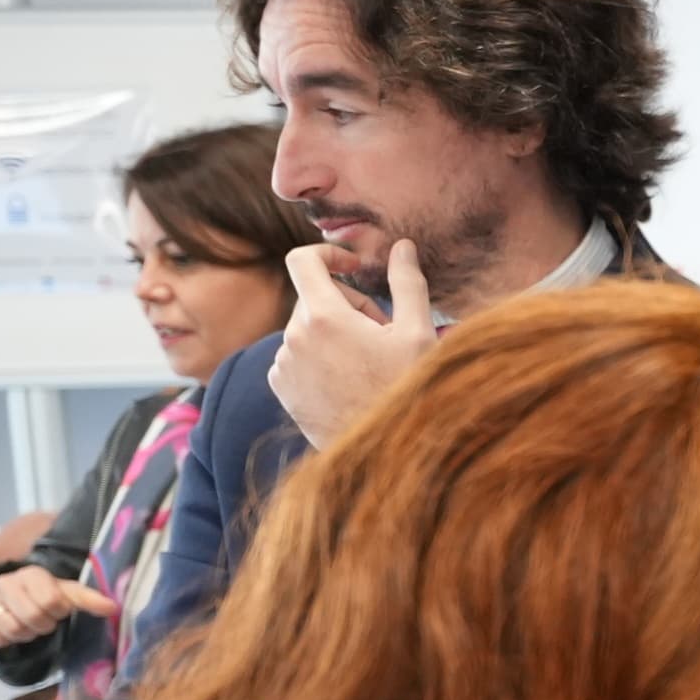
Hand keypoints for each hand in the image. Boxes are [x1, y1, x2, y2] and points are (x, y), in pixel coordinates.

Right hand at [0, 573, 112, 650]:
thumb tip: (112, 607)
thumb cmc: (42, 596)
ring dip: (25, 634)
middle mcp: (5, 583)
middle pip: (32, 616)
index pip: (52, 600)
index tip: (59, 610)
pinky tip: (9, 631)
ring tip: (27, 626)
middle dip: (43, 625)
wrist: (6, 600)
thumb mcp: (66, 594)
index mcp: (32, 574)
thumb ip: (88, 599)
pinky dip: (5, 641)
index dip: (59, 611)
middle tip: (44, 621)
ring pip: (12, 628)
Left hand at [268, 239, 438, 449]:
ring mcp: (283, 364)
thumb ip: (407, 283)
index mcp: (324, 317)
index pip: (304, 260)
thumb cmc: (407, 392)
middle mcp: (293, 337)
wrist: (386, 454)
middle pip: (313, 297)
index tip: (353, 267)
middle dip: (346, 304)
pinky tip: (348, 380)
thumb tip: (402, 246)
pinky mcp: (281, 388)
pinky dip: (319, 356)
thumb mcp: (418, 334)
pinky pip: (296, 355)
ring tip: (368, 362)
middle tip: (382, 331)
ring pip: (307, 328)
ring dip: (334, 332)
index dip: (329, 254)